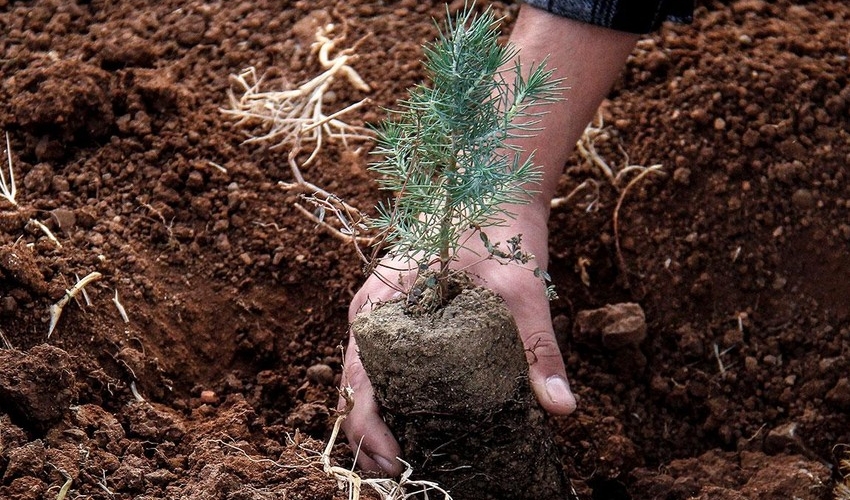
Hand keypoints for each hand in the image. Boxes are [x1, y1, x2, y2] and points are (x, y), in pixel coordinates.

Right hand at [338, 205, 576, 475]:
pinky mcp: (404, 317)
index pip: (357, 386)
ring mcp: (385, 317)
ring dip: (384, 422)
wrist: (492, 183)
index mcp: (380, 308)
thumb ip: (536, 349)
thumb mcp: (520, 289)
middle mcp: (373, 317)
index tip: (398, 463)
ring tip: (414, 458)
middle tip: (408, 474)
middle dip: (374, 439)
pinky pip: (389, 366)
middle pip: (357, 392)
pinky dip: (398, 398)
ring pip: (369, 382)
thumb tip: (561, 408)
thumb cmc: (497, 228)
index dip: (368, 433)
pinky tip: (425, 422)